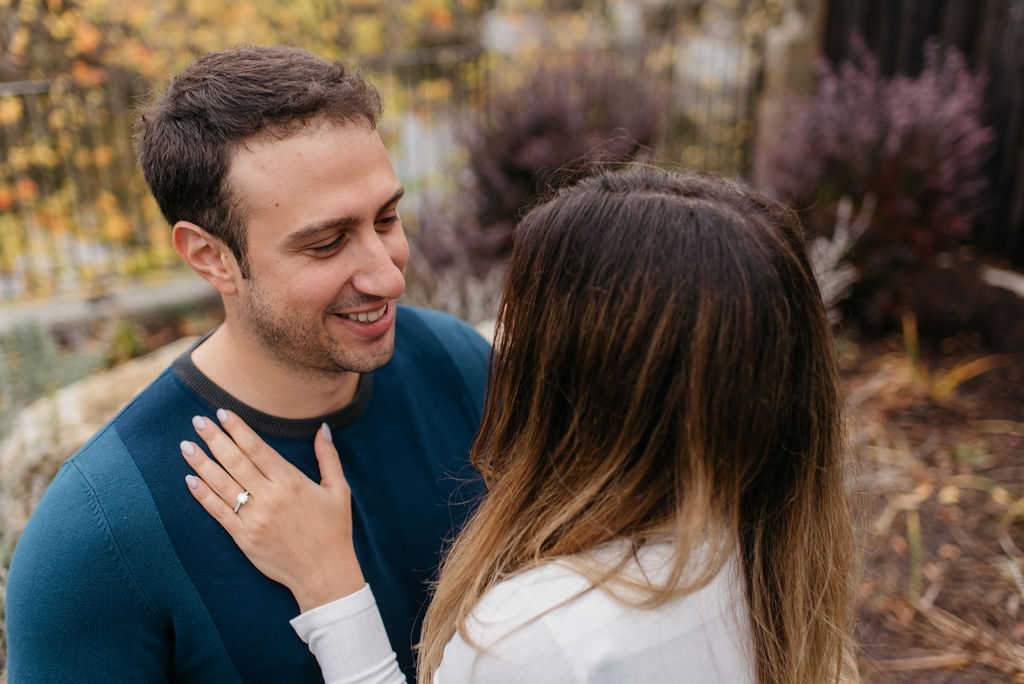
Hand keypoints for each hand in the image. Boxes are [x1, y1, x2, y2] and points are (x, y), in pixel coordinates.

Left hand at [181, 409, 364, 612]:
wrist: (324, 574)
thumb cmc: (334, 531)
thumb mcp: (339, 490)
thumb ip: (328, 458)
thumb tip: (322, 429)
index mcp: (291, 482)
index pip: (257, 449)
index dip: (238, 429)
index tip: (222, 413)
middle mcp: (270, 498)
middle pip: (235, 462)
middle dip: (214, 439)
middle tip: (197, 421)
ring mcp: (254, 519)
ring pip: (222, 485)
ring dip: (201, 463)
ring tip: (186, 446)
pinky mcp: (244, 538)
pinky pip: (218, 512)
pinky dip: (202, 495)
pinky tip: (190, 480)